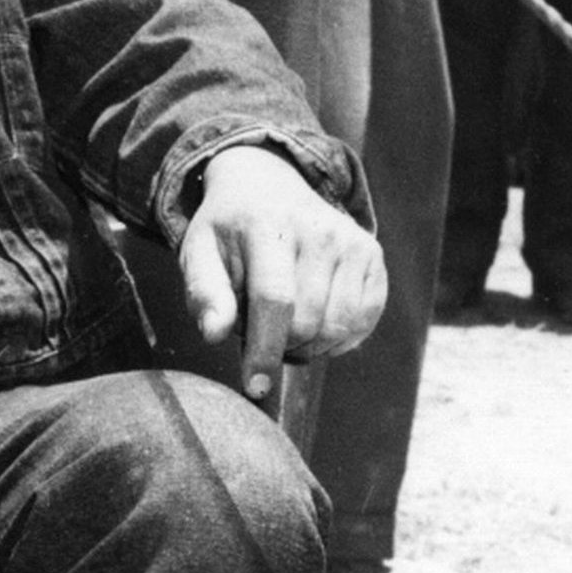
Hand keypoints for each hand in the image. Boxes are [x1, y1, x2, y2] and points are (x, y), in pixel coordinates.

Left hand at [176, 143, 385, 401]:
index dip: (265, 349)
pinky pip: (363, 321)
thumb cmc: (228, 231)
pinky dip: (338, 338)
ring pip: (339, 327)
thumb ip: (204, 293)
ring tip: (283, 326)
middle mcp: (318, 231)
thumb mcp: (199, 253)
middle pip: (309, 321)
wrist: (267, 185)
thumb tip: (214, 334)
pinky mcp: (372, 255)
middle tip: (259, 333)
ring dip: (309, 345)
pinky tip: (313, 322)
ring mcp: (352, 241)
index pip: (274, 299)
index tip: (255, 387)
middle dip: (281, 346)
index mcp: (268, 226)